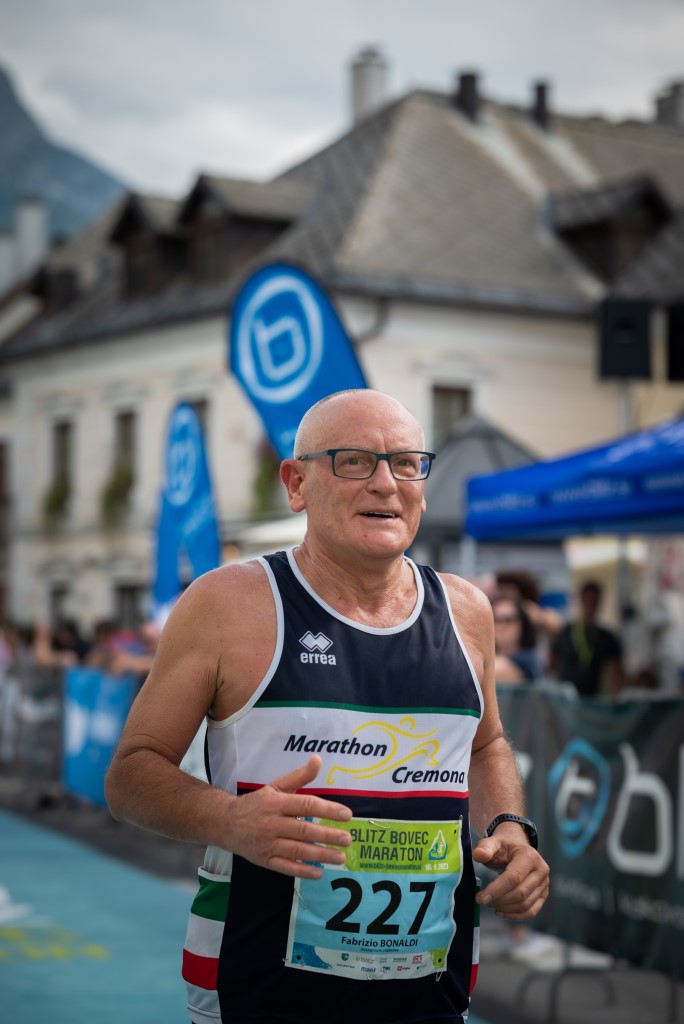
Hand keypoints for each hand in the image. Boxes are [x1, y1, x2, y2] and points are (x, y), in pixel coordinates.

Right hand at [226, 755, 351, 879]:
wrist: (225, 823)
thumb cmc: (257, 803)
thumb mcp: (276, 786)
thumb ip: (299, 775)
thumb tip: (318, 759)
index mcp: (276, 802)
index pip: (305, 805)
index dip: (327, 810)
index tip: (347, 814)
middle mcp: (272, 823)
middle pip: (303, 830)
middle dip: (327, 835)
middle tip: (347, 839)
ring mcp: (268, 843)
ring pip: (297, 850)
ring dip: (320, 855)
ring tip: (340, 857)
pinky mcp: (264, 860)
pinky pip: (285, 867)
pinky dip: (302, 871)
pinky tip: (318, 873)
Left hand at [472, 831, 549, 919]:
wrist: (517, 849)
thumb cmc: (504, 847)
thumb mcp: (493, 842)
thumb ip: (484, 848)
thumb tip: (478, 855)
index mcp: (529, 856)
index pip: (513, 877)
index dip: (496, 890)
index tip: (481, 898)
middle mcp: (541, 870)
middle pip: (520, 893)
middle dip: (500, 901)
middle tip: (483, 901)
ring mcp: (544, 884)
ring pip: (526, 905)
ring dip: (506, 909)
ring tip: (491, 904)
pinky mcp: (543, 895)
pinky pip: (531, 911)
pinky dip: (515, 916)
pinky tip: (501, 912)